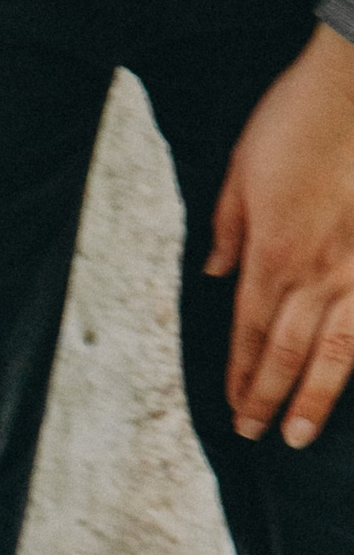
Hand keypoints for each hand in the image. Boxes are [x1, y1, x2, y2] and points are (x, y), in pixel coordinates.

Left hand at [207, 22, 353, 451]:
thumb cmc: (299, 118)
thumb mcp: (240, 170)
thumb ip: (227, 228)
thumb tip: (215, 273)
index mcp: (271, 252)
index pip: (249, 331)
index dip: (240, 374)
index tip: (235, 406)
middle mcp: (316, 270)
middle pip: (287, 350)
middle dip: (270, 397)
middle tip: (259, 435)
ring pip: (338, 349)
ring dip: (317, 395)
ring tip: (303, 432)